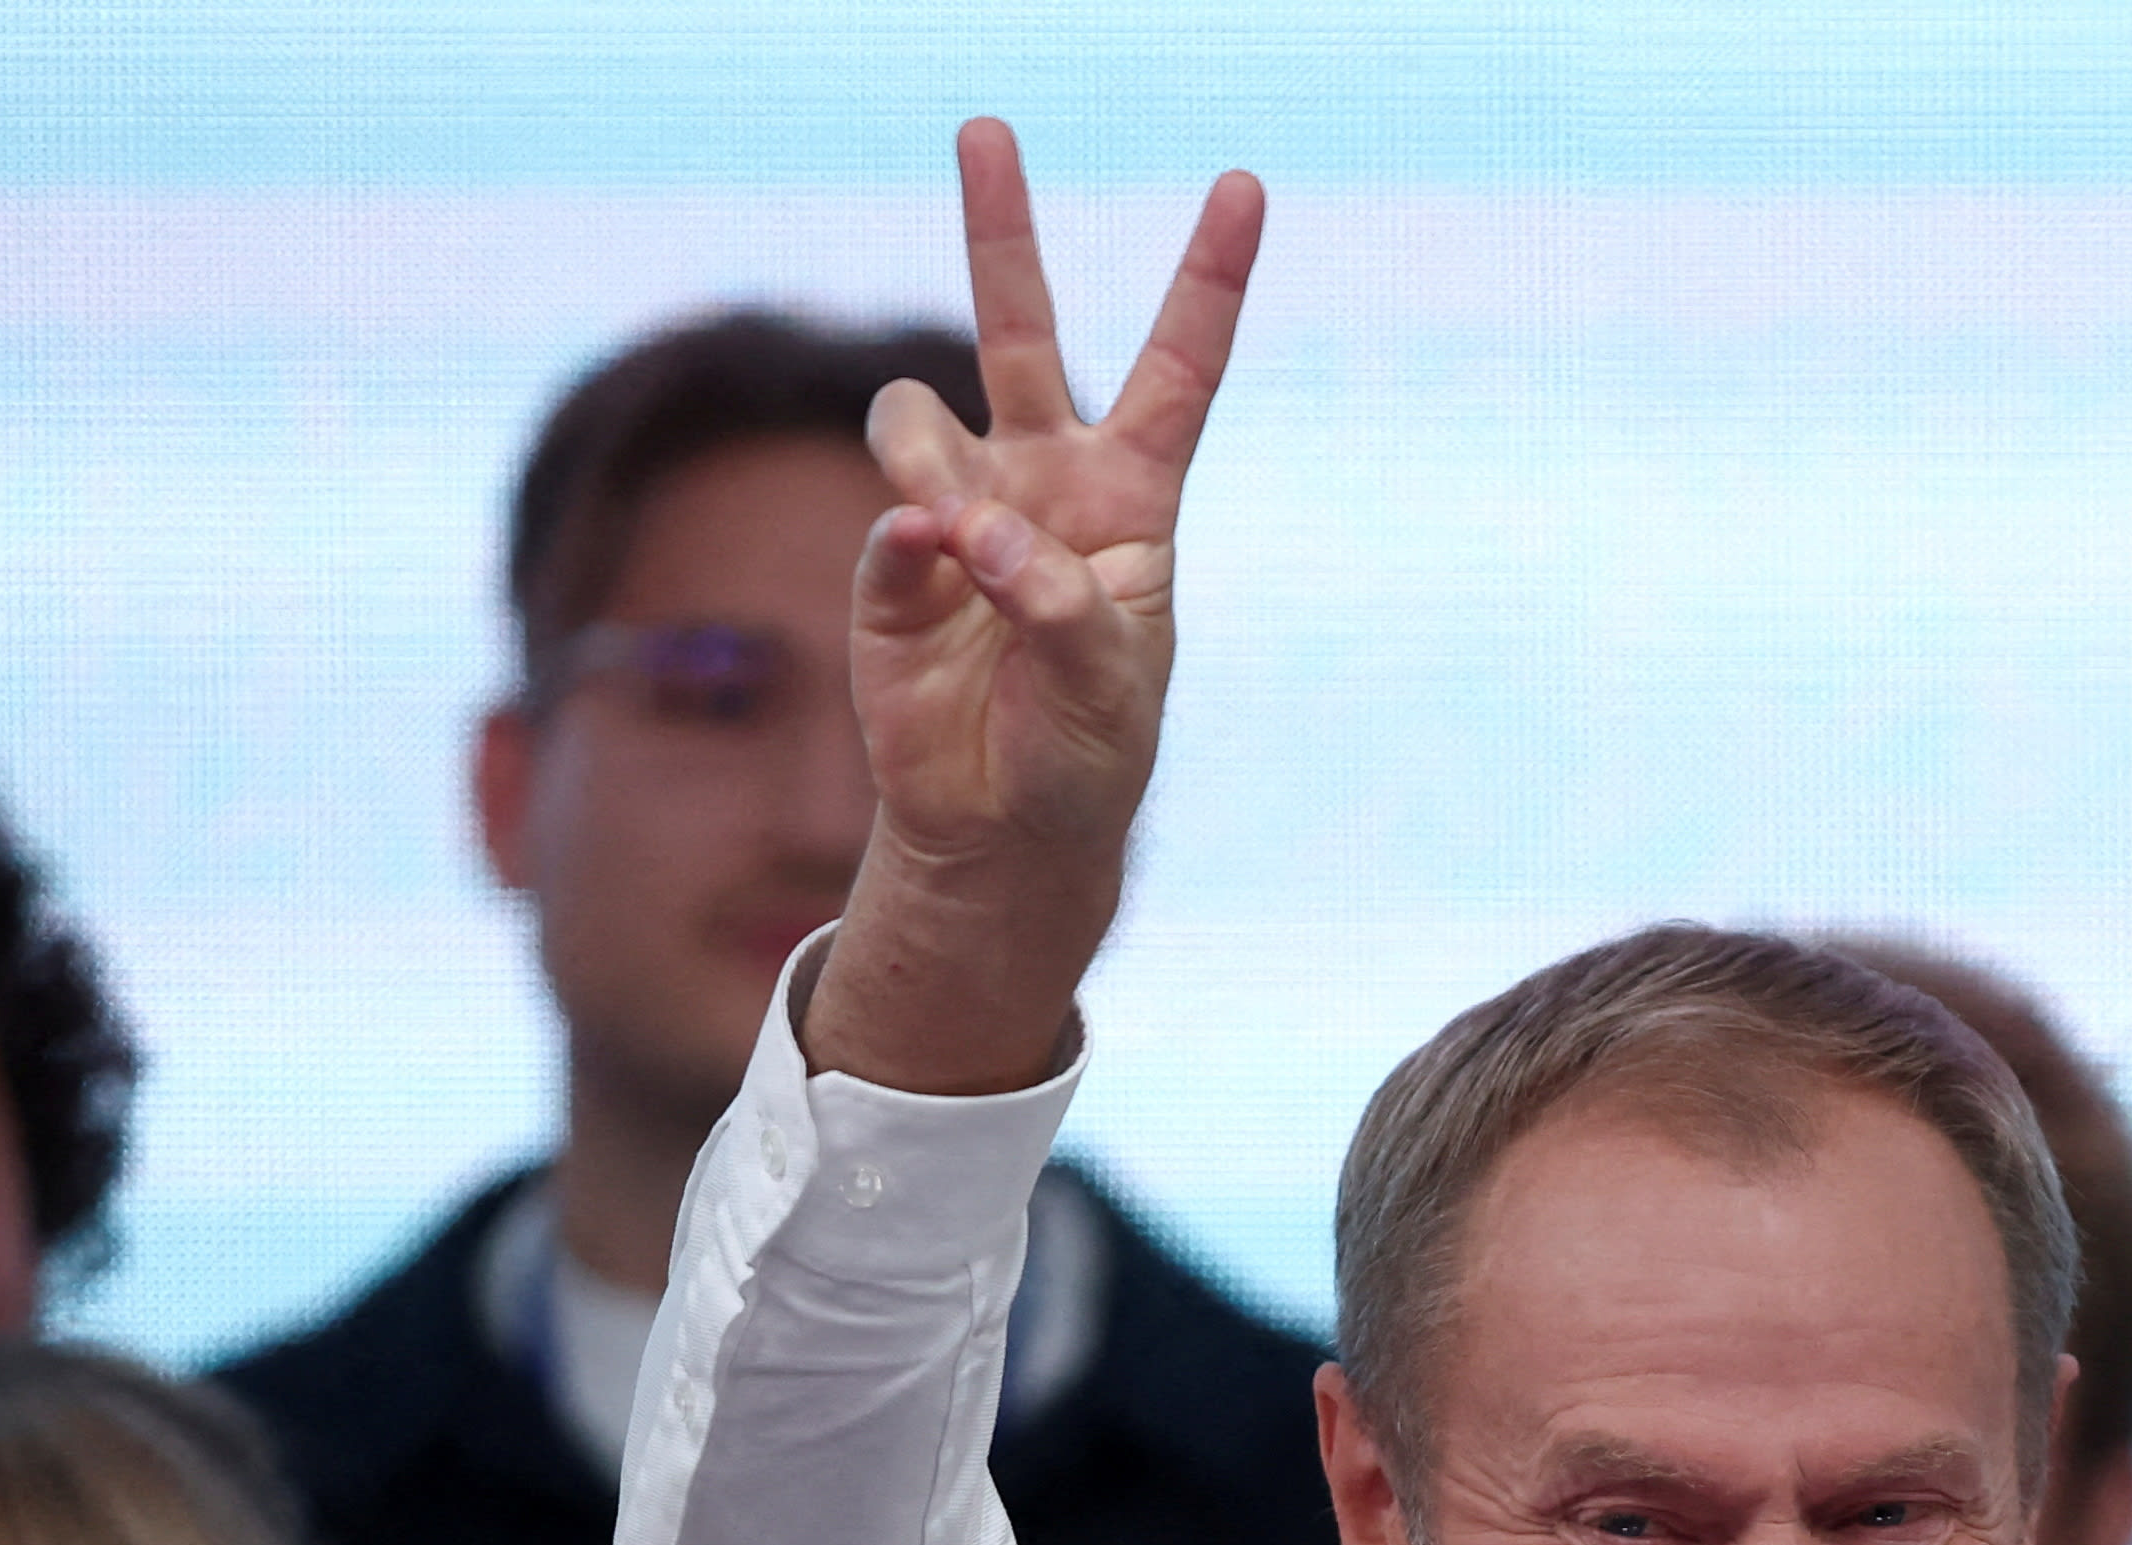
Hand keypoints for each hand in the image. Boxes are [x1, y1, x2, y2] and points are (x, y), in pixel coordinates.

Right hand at [809, 117, 1265, 1095]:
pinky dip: (905, 548)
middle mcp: (1042, 481)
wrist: (1001, 829)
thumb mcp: (1109, 682)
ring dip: (929, 456)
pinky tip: (928, 573)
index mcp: (1132, 498)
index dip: (1210, 279)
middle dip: (1000, 229)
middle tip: (985, 128)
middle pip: (1021, 330)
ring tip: (953, 533)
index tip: (1243, 185)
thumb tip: (963, 526)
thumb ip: (1050, 598)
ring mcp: (957, 512)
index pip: (1178, 368)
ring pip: (921, 419)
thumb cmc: (1085, 752)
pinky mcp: (890, 565)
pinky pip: (887, 522)